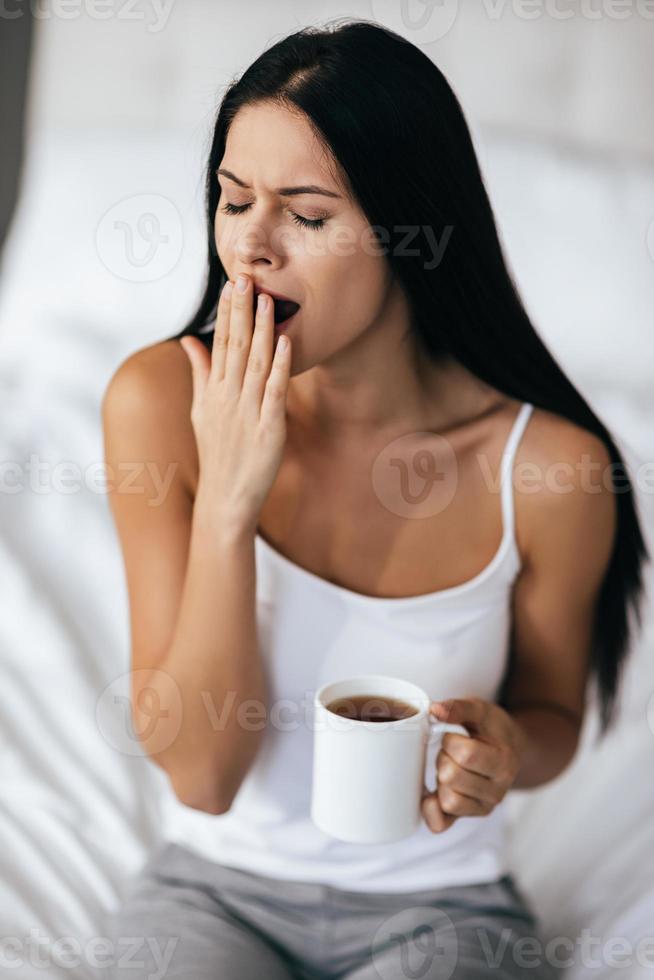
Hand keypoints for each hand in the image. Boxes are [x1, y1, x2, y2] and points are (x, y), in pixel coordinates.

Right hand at [179, 273, 291, 529]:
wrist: (226, 496)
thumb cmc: (217, 453)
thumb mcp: (201, 410)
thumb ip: (199, 372)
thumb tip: (189, 340)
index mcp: (214, 390)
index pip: (220, 343)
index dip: (228, 312)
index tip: (233, 284)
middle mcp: (228, 397)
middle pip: (236, 346)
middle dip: (241, 312)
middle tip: (245, 278)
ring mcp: (247, 411)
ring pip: (255, 363)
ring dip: (262, 330)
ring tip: (267, 301)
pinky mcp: (268, 428)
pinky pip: (274, 392)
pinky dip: (280, 367)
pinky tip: (285, 343)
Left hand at [420, 697, 524, 833]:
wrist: (510, 750)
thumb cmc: (492, 729)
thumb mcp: (480, 710)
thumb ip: (458, 708)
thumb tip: (434, 710)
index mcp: (504, 762)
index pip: (466, 754)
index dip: (451, 740)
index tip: (454, 735)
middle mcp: (498, 791)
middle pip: (452, 777)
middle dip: (444, 758)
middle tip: (451, 752)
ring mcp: (484, 807)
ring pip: (448, 800)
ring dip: (441, 780)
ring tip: (451, 767)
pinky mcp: (468, 817)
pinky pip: (441, 824)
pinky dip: (430, 809)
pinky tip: (433, 792)